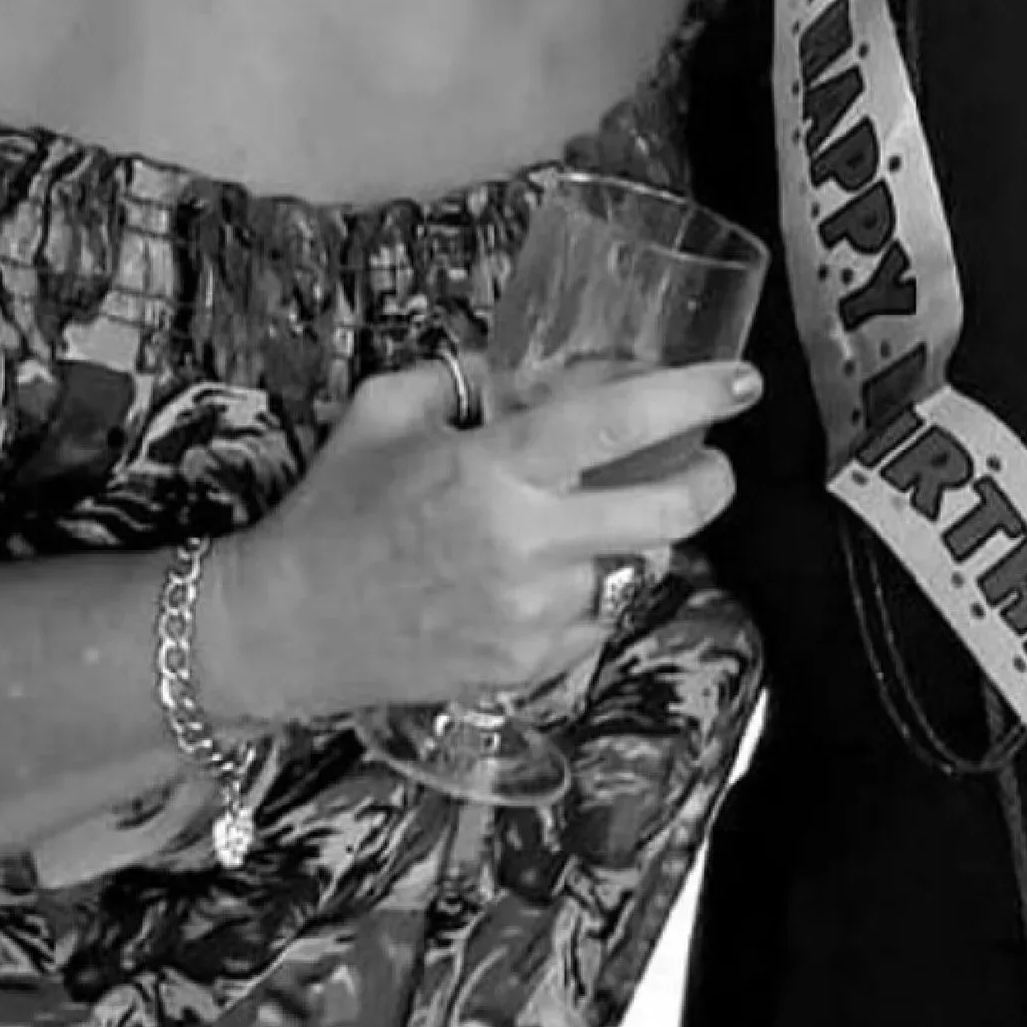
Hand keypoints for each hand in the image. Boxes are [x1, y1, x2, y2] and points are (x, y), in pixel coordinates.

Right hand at [206, 354, 757, 723]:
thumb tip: (525, 358)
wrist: (282, 628)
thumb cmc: (334, 510)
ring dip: (634, 540)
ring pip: (636, 567)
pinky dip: (590, 593)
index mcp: (496, 468)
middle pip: (670, 513)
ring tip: (588, 524)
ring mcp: (533, 613)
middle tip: (712, 465)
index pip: (621, 422)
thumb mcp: (386, 412)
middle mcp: (528, 542)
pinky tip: (544, 579)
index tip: (743, 380)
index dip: (693, 396)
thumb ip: (462, 374)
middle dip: (712, 482)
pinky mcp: (528, 667)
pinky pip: (597, 619)